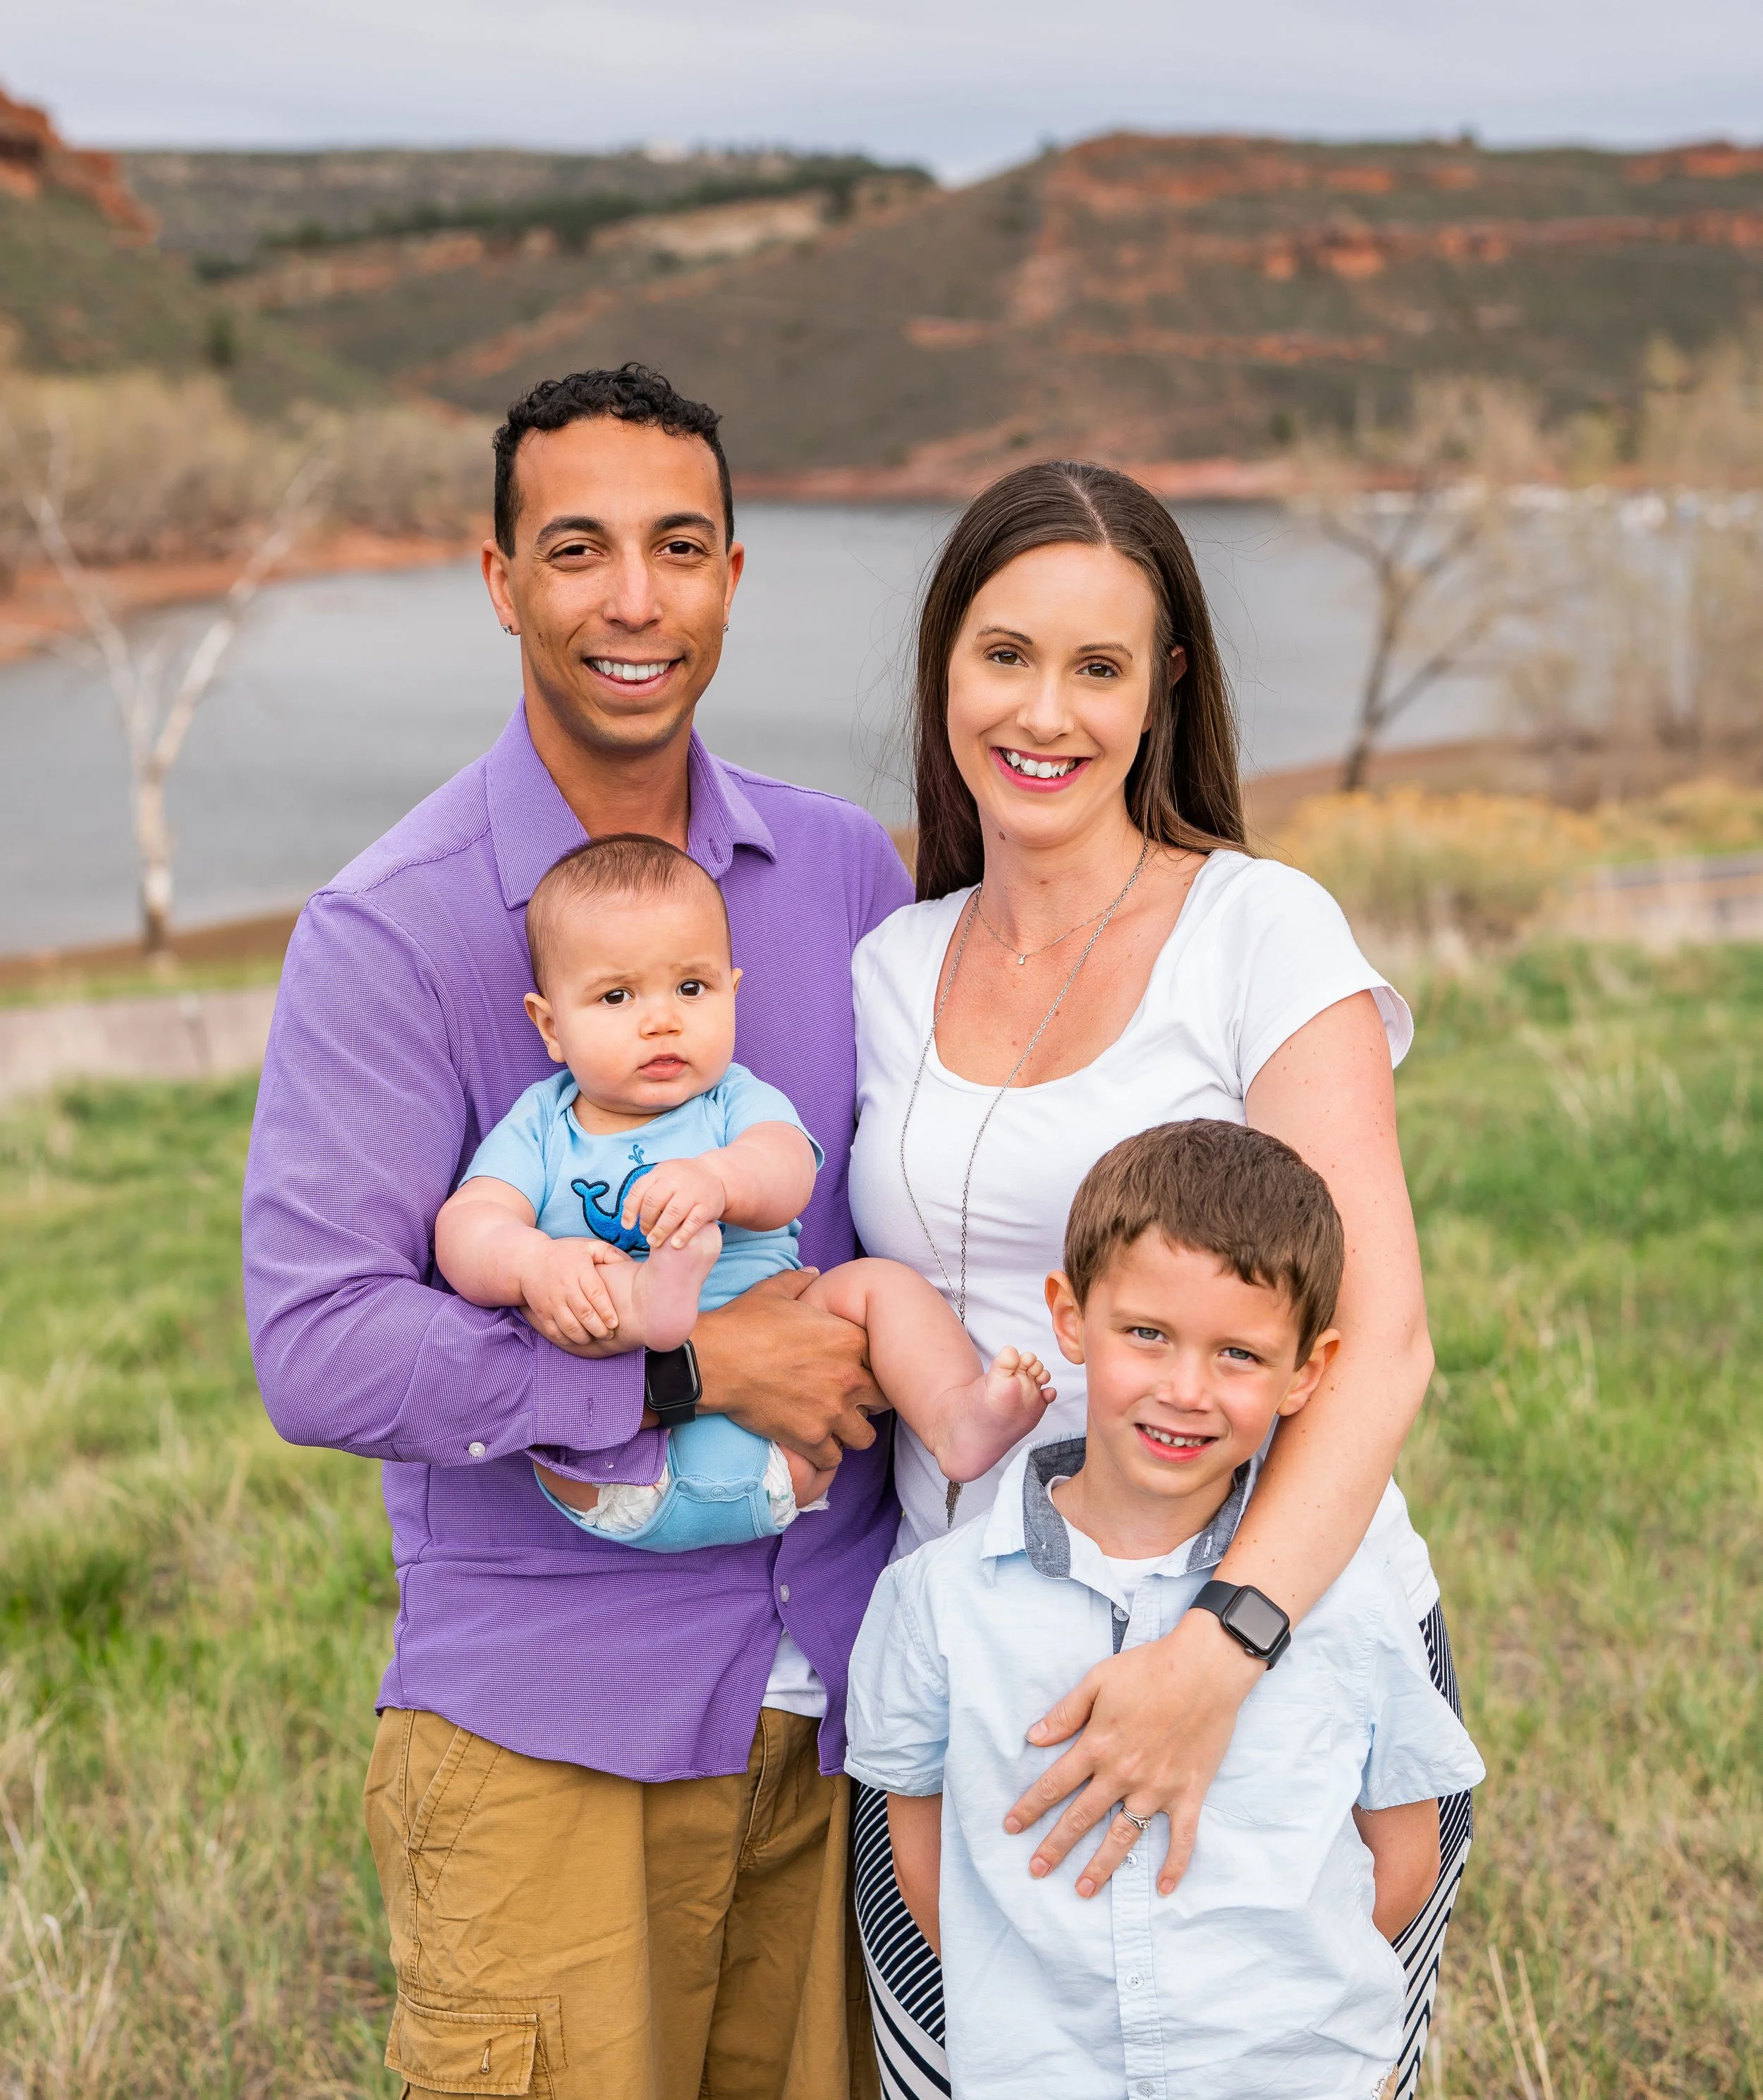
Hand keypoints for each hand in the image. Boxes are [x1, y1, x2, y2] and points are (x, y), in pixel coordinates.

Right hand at [519, 1237, 627, 1347]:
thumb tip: (627, 1263)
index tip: (615, 1323)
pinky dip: (567, 1340)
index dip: (606, 1311)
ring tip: (595, 1338)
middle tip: (609, 1335)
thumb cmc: (564, 1254)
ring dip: (585, 1337)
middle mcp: (564, 1287)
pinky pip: (554, 1332)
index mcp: (579, 1270)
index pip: (595, 1294)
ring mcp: (551, 1301)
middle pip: (584, 1314)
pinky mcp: (542, 1312)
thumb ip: (608, 1253)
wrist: (528, 1261)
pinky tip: (578, 1340)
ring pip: (570, 1326)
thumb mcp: (586, 1246)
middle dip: (599, 1329)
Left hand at [623, 1156, 727, 1247]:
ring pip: (673, 1213)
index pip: (639, 1190)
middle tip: (646, 1233)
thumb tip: (628, 1216)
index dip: (630, 1210)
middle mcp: (676, 1180)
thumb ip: (646, 1191)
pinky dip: (683, 1234)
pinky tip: (675, 1245)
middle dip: (646, 1221)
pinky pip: (694, 1221)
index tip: (628, 1226)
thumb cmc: (683, 1181)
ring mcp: (693, 1192)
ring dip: (660, 1231)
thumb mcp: (664, 1177)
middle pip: (654, 1201)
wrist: (716, 1175)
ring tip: (654, 1242)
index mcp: (661, 1172)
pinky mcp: (708, 1205)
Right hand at [693, 1268, 881, 1470]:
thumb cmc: (744, 1324)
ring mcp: (833, 1411)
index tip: (855, 1369)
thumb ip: (800, 1281)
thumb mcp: (773, 1292)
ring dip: (851, 1431)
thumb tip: (814, 1273)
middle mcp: (849, 1376)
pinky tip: (813, 1442)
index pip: (883, 1359)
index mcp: (849, 1339)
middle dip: (868, 1400)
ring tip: (834, 1425)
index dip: (870, 1365)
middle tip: (848, 1399)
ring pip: (864, 1435)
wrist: (716, 1361)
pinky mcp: (811, 1437)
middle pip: (882, 1399)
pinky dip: (826, 1453)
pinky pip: (834, 1458)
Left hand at [1004, 1607, 1263, 1897]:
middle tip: (1036, 1871)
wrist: (1205, 1669)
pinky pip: (1181, 1837)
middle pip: (1082, 1817)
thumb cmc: (1149, 1669)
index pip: (1054, 1784)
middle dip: (1055, 1846)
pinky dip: (1174, 1864)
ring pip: (1124, 1836)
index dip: (1030, 1807)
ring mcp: (1157, 1788)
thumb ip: (1065, 1713)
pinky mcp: (1189, 1793)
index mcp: (1097, 1746)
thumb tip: (1034, 1738)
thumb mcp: (1098, 1680)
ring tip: (1083, 1890)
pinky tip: (1163, 1888)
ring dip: (1102, 1866)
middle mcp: (1123, 1773)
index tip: (1011, 1827)